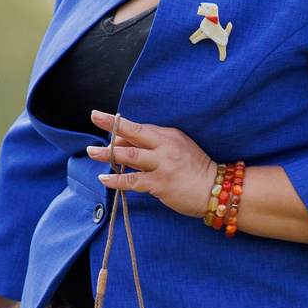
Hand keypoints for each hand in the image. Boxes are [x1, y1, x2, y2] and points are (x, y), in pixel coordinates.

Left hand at [89, 111, 215, 219]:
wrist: (216, 191)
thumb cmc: (196, 171)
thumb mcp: (180, 149)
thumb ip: (157, 145)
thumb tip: (129, 146)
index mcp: (171, 135)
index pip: (141, 128)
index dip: (123, 129)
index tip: (109, 130)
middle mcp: (166, 146)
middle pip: (134, 131)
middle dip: (112, 123)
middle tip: (94, 116)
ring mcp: (162, 165)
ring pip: (130, 154)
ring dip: (108, 153)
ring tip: (92, 152)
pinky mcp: (159, 184)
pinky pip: (132, 181)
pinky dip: (116, 180)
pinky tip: (104, 179)